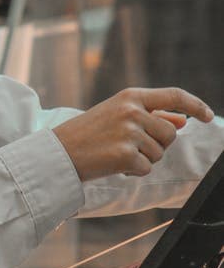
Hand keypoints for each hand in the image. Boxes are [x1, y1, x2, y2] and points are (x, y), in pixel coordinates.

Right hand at [53, 87, 213, 181]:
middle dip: (158, 144)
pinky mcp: (125, 155)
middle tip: (130, 145)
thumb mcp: (118, 115)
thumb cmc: (88, 132)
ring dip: (144, 159)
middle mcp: (132, 111)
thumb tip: (184, 121)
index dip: (196, 105)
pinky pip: (146, 169)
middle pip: (171, 133)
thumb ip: (153, 115)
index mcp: (131, 96)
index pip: (175, 95)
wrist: (59, 151)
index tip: (208, 115)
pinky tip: (114, 165)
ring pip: (159, 152)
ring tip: (117, 153)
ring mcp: (129, 133)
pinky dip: (133, 172)